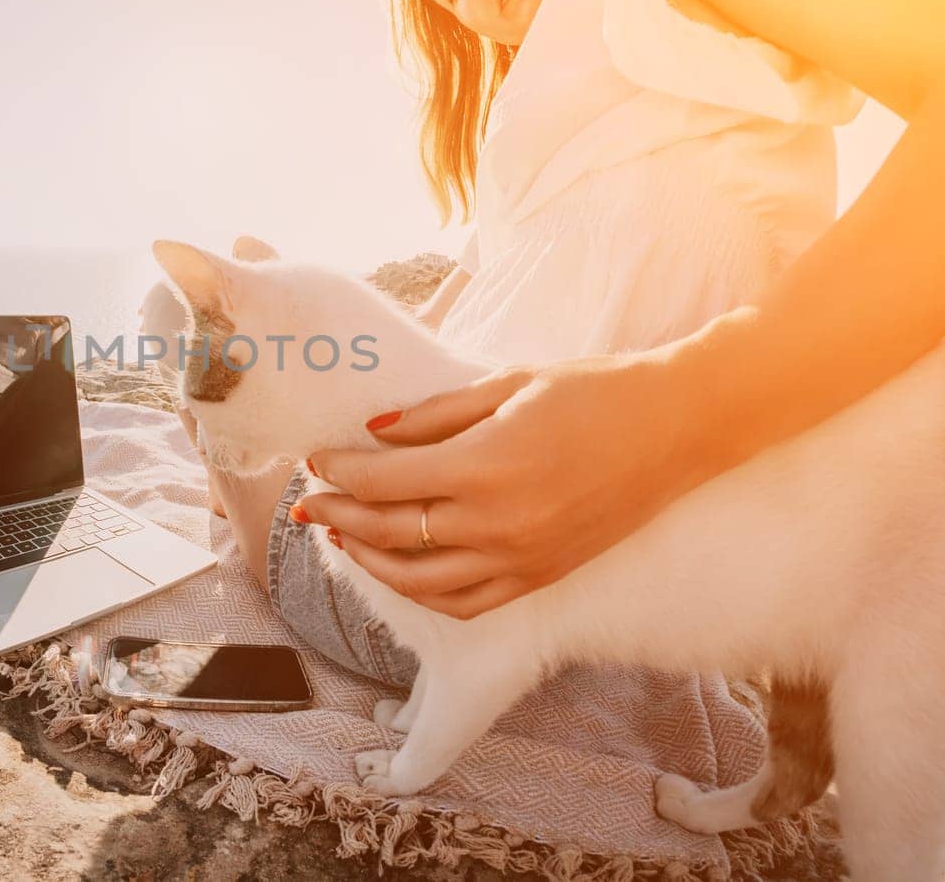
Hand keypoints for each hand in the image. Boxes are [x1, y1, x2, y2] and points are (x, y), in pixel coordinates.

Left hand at [299, 353, 704, 618]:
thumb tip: (374, 432)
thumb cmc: (594, 391)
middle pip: (390, 530)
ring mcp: (521, 558)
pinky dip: (422, 591)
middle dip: (338, 514)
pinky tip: (399, 568)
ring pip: (420, 581)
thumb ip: (434, 415)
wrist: (678, 427)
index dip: (338, 471)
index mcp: (484, 465)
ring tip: (341, 535)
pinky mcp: (541, 576)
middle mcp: (498, 522)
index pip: (383, 480)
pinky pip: (466, 602)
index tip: (314, 460)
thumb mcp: (507, 384)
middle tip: (307, 501)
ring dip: (370, 559)